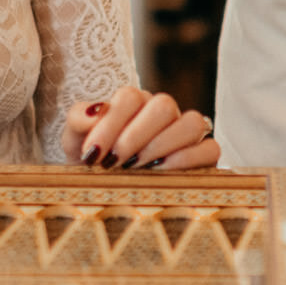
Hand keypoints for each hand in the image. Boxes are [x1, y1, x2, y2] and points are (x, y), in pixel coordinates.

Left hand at [62, 89, 219, 170]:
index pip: (131, 97)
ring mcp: (185, 133)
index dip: (111, 124)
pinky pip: (210, 148)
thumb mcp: (75, 141)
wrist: (103, 188)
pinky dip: (188, 160)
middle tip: (115, 163)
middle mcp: (163, 113)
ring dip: (162, 147)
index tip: (93, 154)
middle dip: (136, 137)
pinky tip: (161, 174)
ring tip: (138, 169)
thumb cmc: (92, 161)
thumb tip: (97, 110)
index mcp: (134, 103)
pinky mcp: (203, 156)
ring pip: (192, 123)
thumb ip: (78, 120)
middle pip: (164, 105)